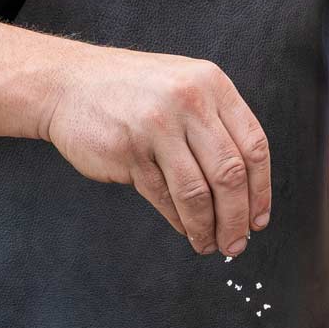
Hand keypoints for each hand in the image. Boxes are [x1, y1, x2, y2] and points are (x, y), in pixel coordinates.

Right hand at [42, 46, 269, 255]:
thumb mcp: (185, 87)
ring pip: (196, 191)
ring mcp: (156, 125)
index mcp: (212, 85)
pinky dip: (179, 220)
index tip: (258, 219)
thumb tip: (247, 190)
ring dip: (207, 227)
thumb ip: (217, 124)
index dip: (260, 190)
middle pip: (229, 173)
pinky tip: (185, 229)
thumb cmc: (134, 91)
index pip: (253, 146)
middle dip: (236, 218)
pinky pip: (163, 196)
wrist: (68, 82)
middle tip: (236, 244)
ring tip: (210, 245)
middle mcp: (188, 101)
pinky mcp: (128, 150)